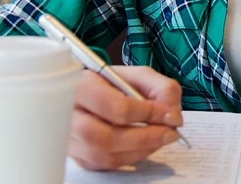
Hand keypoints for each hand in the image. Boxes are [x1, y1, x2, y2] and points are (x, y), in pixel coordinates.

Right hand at [69, 66, 183, 170]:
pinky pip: (105, 165)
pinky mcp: (77, 156)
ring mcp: (69, 139)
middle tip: (169, 133)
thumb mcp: (137, 75)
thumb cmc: (111, 83)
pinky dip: (130, 157)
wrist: (86, 94)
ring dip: (140, 150)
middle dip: (145, 138)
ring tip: (159, 138)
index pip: (116, 107)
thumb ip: (160, 88)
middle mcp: (67, 116)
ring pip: (105, 156)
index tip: (170, 115)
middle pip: (105, 138)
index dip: (148, 114)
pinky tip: (142, 145)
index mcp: (80, 86)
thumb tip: (172, 115)